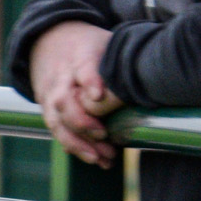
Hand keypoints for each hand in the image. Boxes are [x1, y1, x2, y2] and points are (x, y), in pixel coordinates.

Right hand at [29, 19, 117, 167]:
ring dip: (79, 143)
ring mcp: (50, 95)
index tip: (98, 95)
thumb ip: (122, 60)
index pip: (84, 68)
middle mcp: (60, 78)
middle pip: (64, 101)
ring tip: (103, 158)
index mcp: (80, 56)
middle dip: (82, 122)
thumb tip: (152, 79)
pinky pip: (58, 131)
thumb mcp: (106, 43)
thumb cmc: (88, 45)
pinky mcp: (48, 109)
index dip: (90, 81)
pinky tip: (96, 159)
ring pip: (58, 122)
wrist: (49, 41)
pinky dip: (75, 147)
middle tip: (104, 135)